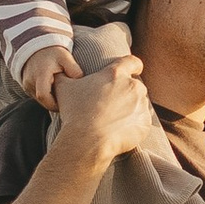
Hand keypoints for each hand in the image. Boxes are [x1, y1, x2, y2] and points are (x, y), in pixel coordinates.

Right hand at [20, 45, 80, 107]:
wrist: (38, 47)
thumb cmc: (54, 53)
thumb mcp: (65, 57)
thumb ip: (73, 68)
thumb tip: (80, 81)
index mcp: (40, 74)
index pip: (43, 96)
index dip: (54, 104)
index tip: (66, 104)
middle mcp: (30, 81)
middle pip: (42, 101)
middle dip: (55, 104)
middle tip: (68, 103)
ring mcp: (27, 85)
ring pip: (40, 100)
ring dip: (51, 100)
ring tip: (63, 95)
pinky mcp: (27, 87)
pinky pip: (37, 97)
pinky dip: (47, 96)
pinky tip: (56, 91)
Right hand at [49, 49, 149, 174]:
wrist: (87, 141)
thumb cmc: (75, 112)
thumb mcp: (64, 88)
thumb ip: (65, 75)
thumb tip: (60, 71)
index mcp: (116, 74)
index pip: (132, 62)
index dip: (133, 65)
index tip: (135, 69)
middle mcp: (133, 86)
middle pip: (135, 86)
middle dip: (126, 93)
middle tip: (112, 105)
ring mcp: (141, 106)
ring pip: (139, 104)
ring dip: (131, 109)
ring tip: (114, 120)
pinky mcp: (144, 124)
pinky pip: (142, 122)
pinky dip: (134, 125)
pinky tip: (119, 130)